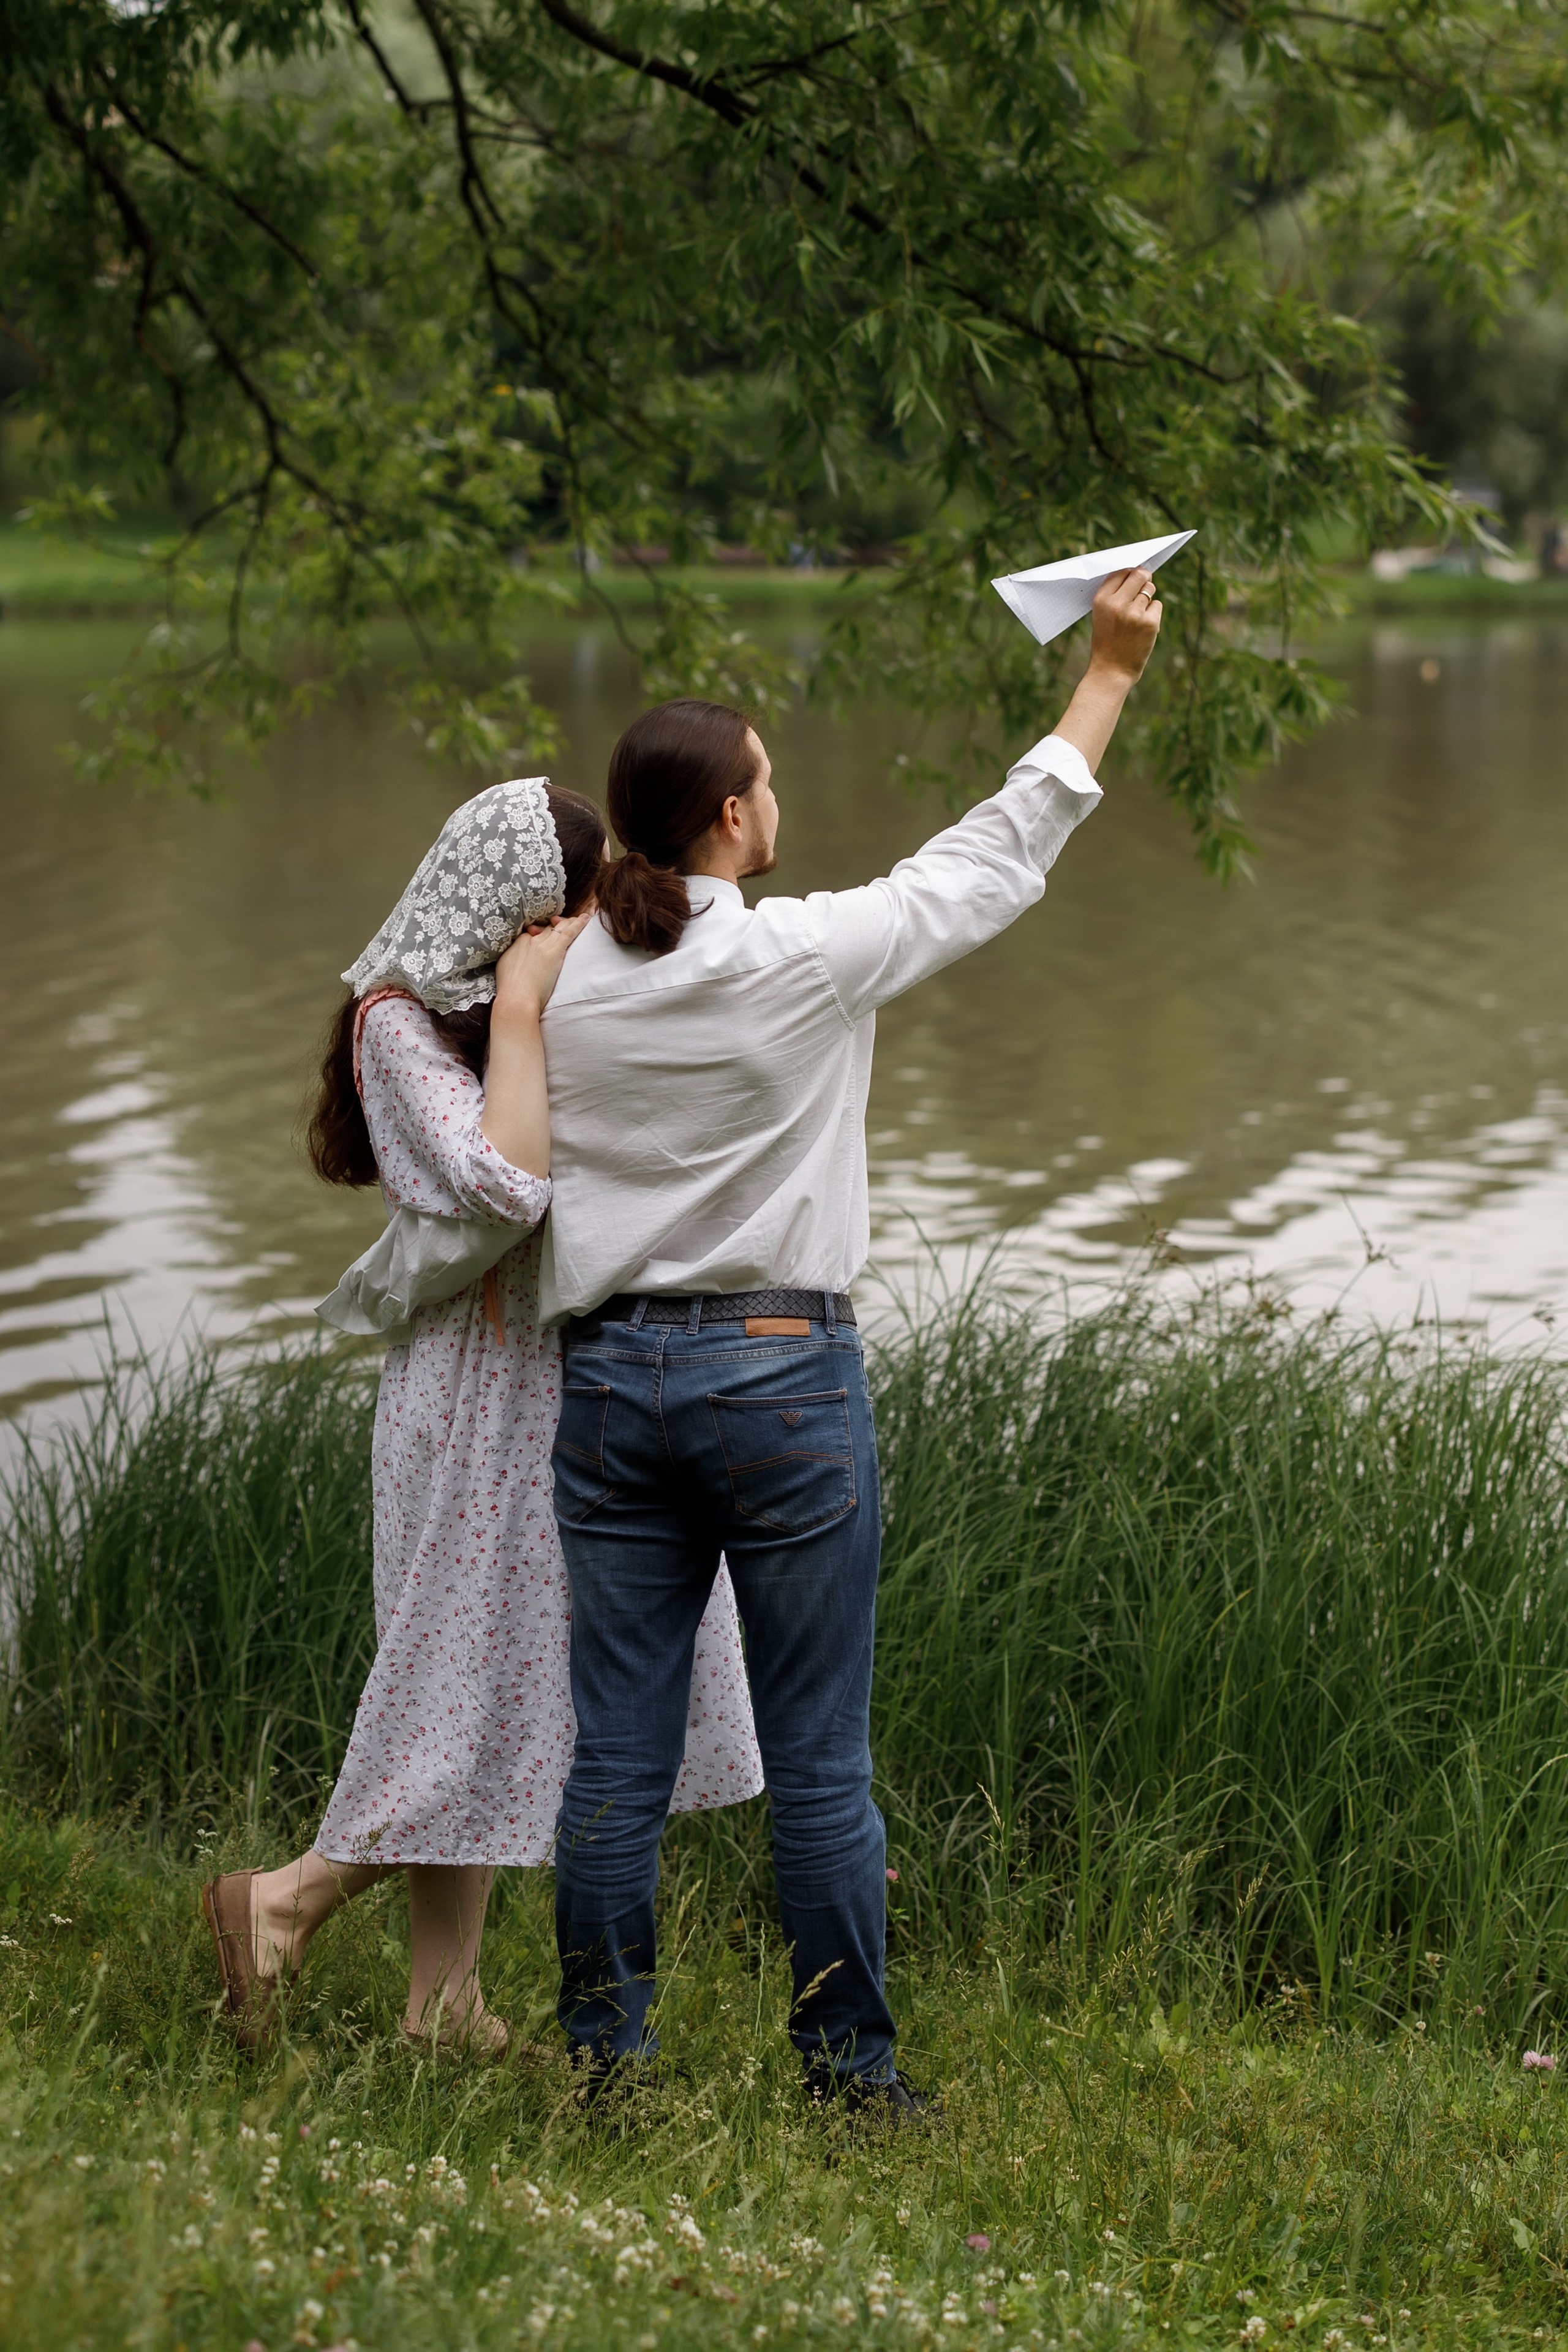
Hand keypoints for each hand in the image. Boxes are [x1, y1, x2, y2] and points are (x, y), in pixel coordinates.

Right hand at [491, 908, 593, 1021]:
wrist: (516, 998)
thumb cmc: (510, 990)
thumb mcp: (505, 968)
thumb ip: (513, 959)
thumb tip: (518, 959)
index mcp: (519, 943)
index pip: (535, 933)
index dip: (543, 932)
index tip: (549, 933)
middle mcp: (531, 940)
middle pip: (548, 928)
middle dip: (558, 925)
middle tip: (566, 923)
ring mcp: (544, 945)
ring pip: (560, 928)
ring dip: (571, 922)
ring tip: (581, 918)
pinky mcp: (555, 951)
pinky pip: (569, 933)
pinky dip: (579, 924)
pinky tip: (587, 918)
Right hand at [1086, 565, 1162, 684]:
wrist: (1112, 670)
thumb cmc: (1107, 641)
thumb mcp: (1101, 615)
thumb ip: (1114, 594)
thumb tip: (1136, 572)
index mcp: (1102, 600)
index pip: (1120, 571)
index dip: (1130, 572)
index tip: (1133, 577)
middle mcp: (1117, 604)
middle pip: (1139, 574)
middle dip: (1144, 577)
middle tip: (1144, 583)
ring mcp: (1135, 613)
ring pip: (1150, 589)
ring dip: (1147, 598)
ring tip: (1137, 614)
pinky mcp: (1150, 623)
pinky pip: (1157, 605)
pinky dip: (1153, 613)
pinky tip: (1143, 626)